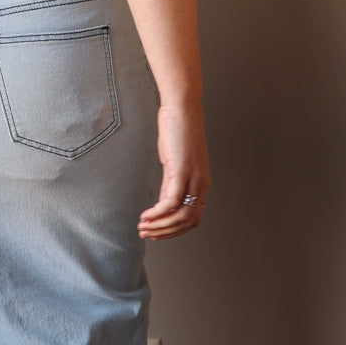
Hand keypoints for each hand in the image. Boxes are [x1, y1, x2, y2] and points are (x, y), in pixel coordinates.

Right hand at [138, 103, 209, 240]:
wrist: (183, 109)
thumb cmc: (179, 131)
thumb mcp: (177, 163)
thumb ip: (173, 182)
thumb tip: (164, 201)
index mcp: (202, 183)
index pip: (193, 218)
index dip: (175, 231)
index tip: (158, 233)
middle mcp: (202, 184)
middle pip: (188, 222)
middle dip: (166, 233)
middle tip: (147, 234)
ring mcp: (193, 178)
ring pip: (179, 216)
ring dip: (160, 226)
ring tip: (143, 227)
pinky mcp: (181, 171)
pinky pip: (170, 202)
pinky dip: (157, 214)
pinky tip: (145, 216)